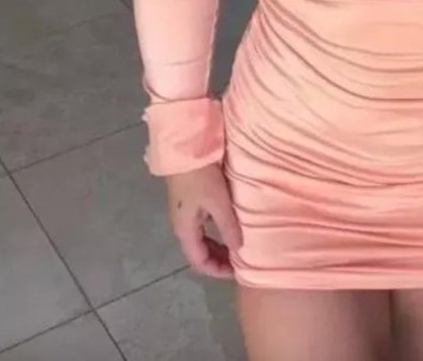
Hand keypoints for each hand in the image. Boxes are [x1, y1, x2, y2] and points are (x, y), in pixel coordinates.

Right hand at [166, 163, 242, 279]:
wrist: (186, 149)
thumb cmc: (201, 177)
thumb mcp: (218, 202)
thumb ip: (228, 227)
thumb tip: (239, 249)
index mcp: (185, 230)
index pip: (199, 262)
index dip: (217, 271)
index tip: (237, 272)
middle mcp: (183, 225)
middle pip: (199, 252)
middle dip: (218, 260)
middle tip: (240, 262)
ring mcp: (186, 213)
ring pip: (202, 238)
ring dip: (218, 246)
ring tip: (237, 246)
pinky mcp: (191, 201)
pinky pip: (204, 225)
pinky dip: (216, 231)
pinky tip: (229, 226)